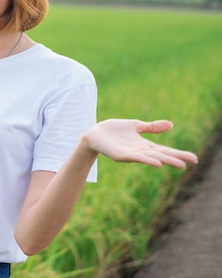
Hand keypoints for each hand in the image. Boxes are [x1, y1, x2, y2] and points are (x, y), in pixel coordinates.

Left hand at [83, 119, 197, 168]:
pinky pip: (135, 158)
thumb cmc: (114, 130)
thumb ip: (152, 127)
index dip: (178, 153)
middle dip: (176, 158)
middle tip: (192, 161)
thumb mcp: (136, 126)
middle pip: (161, 155)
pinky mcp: (121, 155)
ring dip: (165, 160)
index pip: (165, 150)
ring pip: (151, 158)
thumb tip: (171, 125)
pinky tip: (157, 163)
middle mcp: (140, 151)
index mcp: (144, 145)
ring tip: (179, 164)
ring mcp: (131, 154)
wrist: (95, 133)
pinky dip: (147, 160)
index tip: (194, 158)